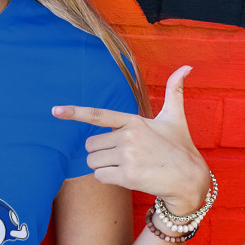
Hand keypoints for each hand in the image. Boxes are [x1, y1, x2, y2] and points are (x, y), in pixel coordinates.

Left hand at [51, 65, 209, 214]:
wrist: (190, 179)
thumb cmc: (180, 147)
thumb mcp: (175, 117)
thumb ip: (174, 91)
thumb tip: (187, 66)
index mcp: (134, 121)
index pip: (99, 115)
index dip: (75, 112)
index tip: (55, 111)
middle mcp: (129, 136)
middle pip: (90, 145)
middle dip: (100, 153)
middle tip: (123, 156)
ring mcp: (128, 156)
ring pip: (92, 162)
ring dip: (103, 167)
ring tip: (127, 166)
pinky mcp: (127, 176)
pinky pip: (100, 177)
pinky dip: (108, 179)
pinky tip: (127, 177)